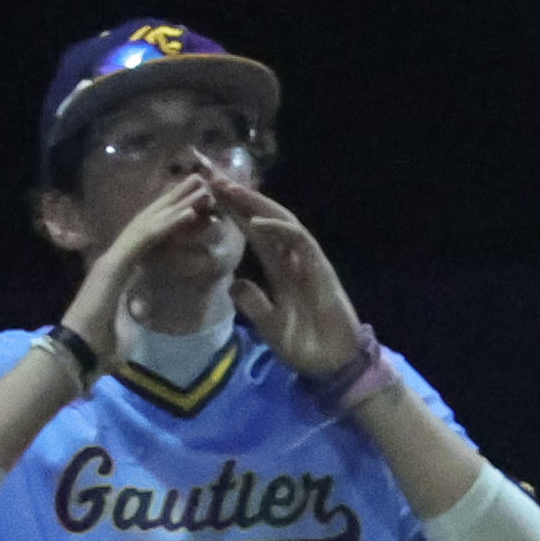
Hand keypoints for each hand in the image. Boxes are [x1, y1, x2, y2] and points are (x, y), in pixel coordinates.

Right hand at [60, 173, 229, 362]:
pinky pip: (146, 239)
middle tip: (201, 180)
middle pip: (151, 221)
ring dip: (176, 203)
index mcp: (123, 270)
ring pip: (150, 223)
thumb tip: (140, 310)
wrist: (79, 355)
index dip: (171, 219)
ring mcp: (114, 259)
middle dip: (175, 200)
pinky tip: (188, 210)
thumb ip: (135, 310)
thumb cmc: (101, 347)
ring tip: (201, 185)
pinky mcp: (115, 266)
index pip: (152, 237)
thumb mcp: (129, 323)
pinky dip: (167, 224)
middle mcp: (117, 258)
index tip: (195, 204)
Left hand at [211, 180, 369, 377]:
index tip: (207, 194)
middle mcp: (293, 261)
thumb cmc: (304, 348)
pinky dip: (278, 229)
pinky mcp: (321, 269)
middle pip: (264, 220)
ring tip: (229, 187)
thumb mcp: (268, 326)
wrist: (332, 366)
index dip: (232, 213)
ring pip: (281, 222)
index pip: (253, 234)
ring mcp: (308, 263)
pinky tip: (255, 221)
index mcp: (280, 271)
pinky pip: (299, 241)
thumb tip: (234, 285)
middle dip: (239, 197)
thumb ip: (253, 304)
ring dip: (256, 204)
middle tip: (210, 174)